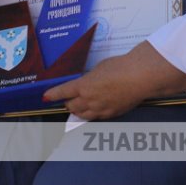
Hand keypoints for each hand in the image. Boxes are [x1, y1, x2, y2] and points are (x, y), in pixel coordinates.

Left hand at [44, 42, 185, 119]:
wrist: (140, 77)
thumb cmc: (121, 67)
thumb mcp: (99, 68)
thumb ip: (90, 78)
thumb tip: (87, 83)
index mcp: (83, 86)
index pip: (62, 92)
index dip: (52, 95)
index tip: (45, 97)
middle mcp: (88, 100)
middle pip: (70, 106)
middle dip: (67, 102)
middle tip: (68, 98)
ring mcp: (100, 109)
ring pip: (81, 115)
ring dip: (77, 110)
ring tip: (77, 106)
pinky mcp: (111, 114)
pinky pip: (95, 118)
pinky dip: (90, 114)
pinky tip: (93, 111)